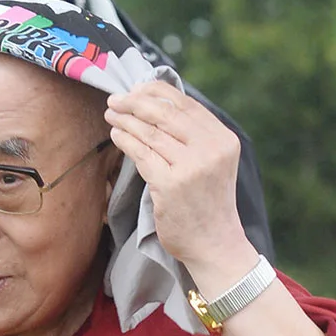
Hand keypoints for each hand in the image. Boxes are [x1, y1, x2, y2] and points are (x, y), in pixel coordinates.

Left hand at [104, 80, 258, 295]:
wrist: (216, 245)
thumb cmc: (209, 204)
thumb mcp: (215, 163)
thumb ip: (195, 136)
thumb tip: (155, 103)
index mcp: (223, 140)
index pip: (184, 103)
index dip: (154, 91)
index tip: (135, 90)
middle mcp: (210, 150)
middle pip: (163, 113)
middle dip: (133, 102)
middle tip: (115, 100)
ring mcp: (191, 168)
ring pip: (149, 132)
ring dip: (124, 120)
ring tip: (111, 116)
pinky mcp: (170, 185)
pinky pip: (140, 153)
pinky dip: (124, 141)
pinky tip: (116, 136)